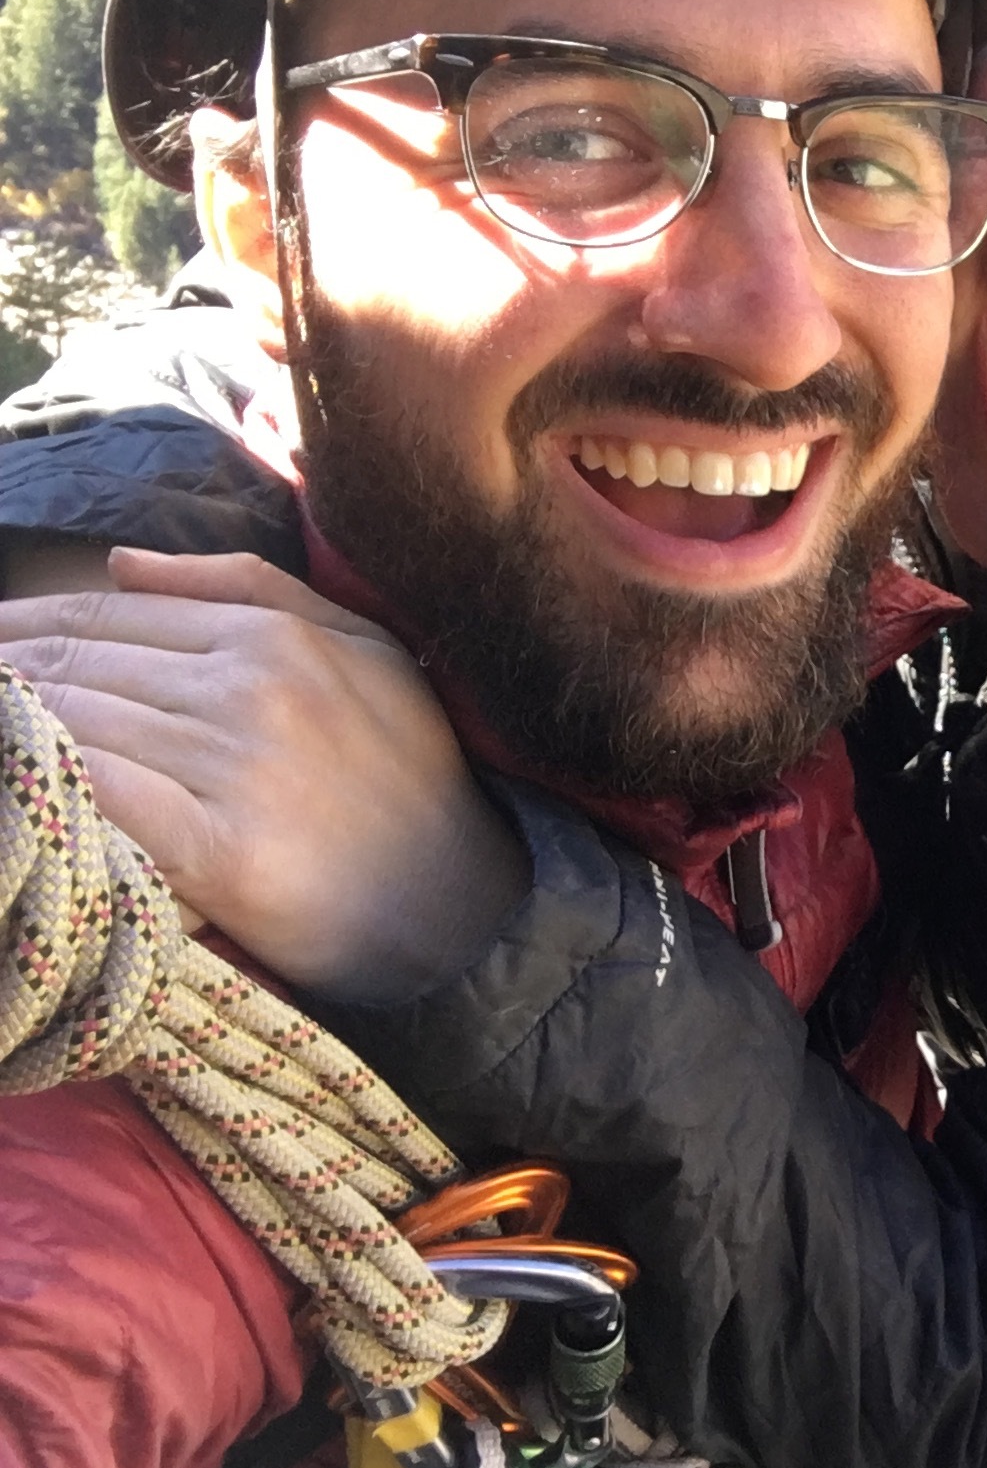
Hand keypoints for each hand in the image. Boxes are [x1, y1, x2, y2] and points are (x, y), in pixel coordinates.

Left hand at [0, 548, 529, 999]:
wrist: (460, 904)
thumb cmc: (412, 775)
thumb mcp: (366, 650)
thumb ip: (249, 588)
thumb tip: (120, 563)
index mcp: (278, 636)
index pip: (110, 614)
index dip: (26, 624)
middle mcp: (251, 689)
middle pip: (78, 665)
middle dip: (5, 671)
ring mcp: (232, 769)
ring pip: (73, 724)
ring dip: (15, 724)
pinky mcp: (214, 851)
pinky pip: (95, 794)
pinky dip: (44, 779)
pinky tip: (24, 778)